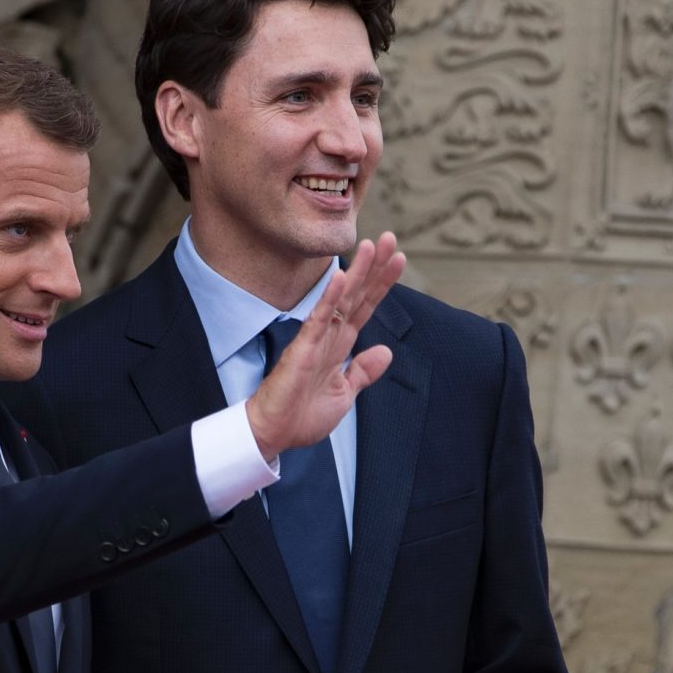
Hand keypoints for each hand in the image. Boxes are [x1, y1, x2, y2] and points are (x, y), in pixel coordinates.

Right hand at [246, 232, 404, 460]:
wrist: (273, 433)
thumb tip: (386, 352)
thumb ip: (363, 371)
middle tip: (393, 238)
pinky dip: (329, 298)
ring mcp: (315, 340)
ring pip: (340, 299)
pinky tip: (340, 277)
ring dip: (357, 273)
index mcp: (339, 345)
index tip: (399, 259)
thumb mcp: (344, 394)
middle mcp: (328, 336)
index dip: (382, 284)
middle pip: (357, 295)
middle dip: (375, 268)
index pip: (365, 307)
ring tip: (373, 246)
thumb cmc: (302, 415)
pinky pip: (318, 320)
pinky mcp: (302, 350)